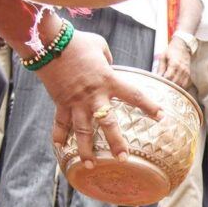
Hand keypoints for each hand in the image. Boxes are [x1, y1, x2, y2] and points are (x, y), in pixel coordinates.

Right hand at [39, 30, 162, 166]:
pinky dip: (58, 135)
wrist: (47, 41)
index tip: (161, 117)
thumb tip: (109, 66)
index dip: (149, 106)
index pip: (134, 95)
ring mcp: (76, 101)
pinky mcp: (60, 102)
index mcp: (109, 80)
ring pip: (82, 130)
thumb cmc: (77, 42)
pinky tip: (60, 148)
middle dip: (116, 142)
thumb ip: (109, 61)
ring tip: (91, 165)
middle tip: (123, 159)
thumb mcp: (100, 47)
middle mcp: (94, 95)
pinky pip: (60, 122)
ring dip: (86, 149)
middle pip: (108, 123)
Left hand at [158, 37, 191, 88]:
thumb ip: (160, 68)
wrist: (183, 47)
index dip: (163, 82)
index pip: (168, 77)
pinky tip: (174, 86)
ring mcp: (186, 72)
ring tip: (168, 88)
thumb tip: (157, 78)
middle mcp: (182, 69)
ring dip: (174, 88)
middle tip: (162, 88)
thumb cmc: (171, 51)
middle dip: (168, 86)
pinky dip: (179, 87)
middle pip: (175, 82)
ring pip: (180, 85)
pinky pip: (184, 84)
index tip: (159, 84)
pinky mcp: (188, 74)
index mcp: (174, 64)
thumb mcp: (163, 57)